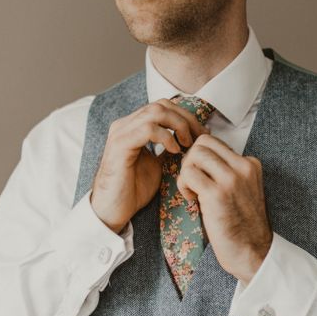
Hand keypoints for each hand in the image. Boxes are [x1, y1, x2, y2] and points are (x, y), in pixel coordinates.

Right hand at [90, 99, 209, 233]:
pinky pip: (148, 129)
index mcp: (133, 126)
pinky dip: (166, 137)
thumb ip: (169, 147)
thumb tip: (190, 137)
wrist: (114, 210)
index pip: (164, 106)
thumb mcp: (158, 164)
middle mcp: (125, 124)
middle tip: (200, 137)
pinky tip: (174, 151)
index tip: (202, 134)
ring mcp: (121, 133)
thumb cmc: (134, 190)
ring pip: (156, 112)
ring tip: (187, 144)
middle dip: (186, 119)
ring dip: (179, 125)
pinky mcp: (120, 145)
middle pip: (162, 105)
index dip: (186, 116)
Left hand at [175, 134, 272, 283]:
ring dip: (186, 172)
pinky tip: (191, 200)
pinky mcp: (217, 194)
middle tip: (192, 181)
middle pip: (203, 142)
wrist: (252, 252)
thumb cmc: (242, 225)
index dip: (200, 157)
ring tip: (192, 191)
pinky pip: (189, 174)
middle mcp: (243, 167)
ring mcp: (231, 179)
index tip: (201, 175)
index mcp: (250, 164)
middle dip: (190, 160)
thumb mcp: (242, 189)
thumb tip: (198, 157)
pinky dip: (184, 185)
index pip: (215, 142)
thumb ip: (227, 171)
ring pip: (195, 154)